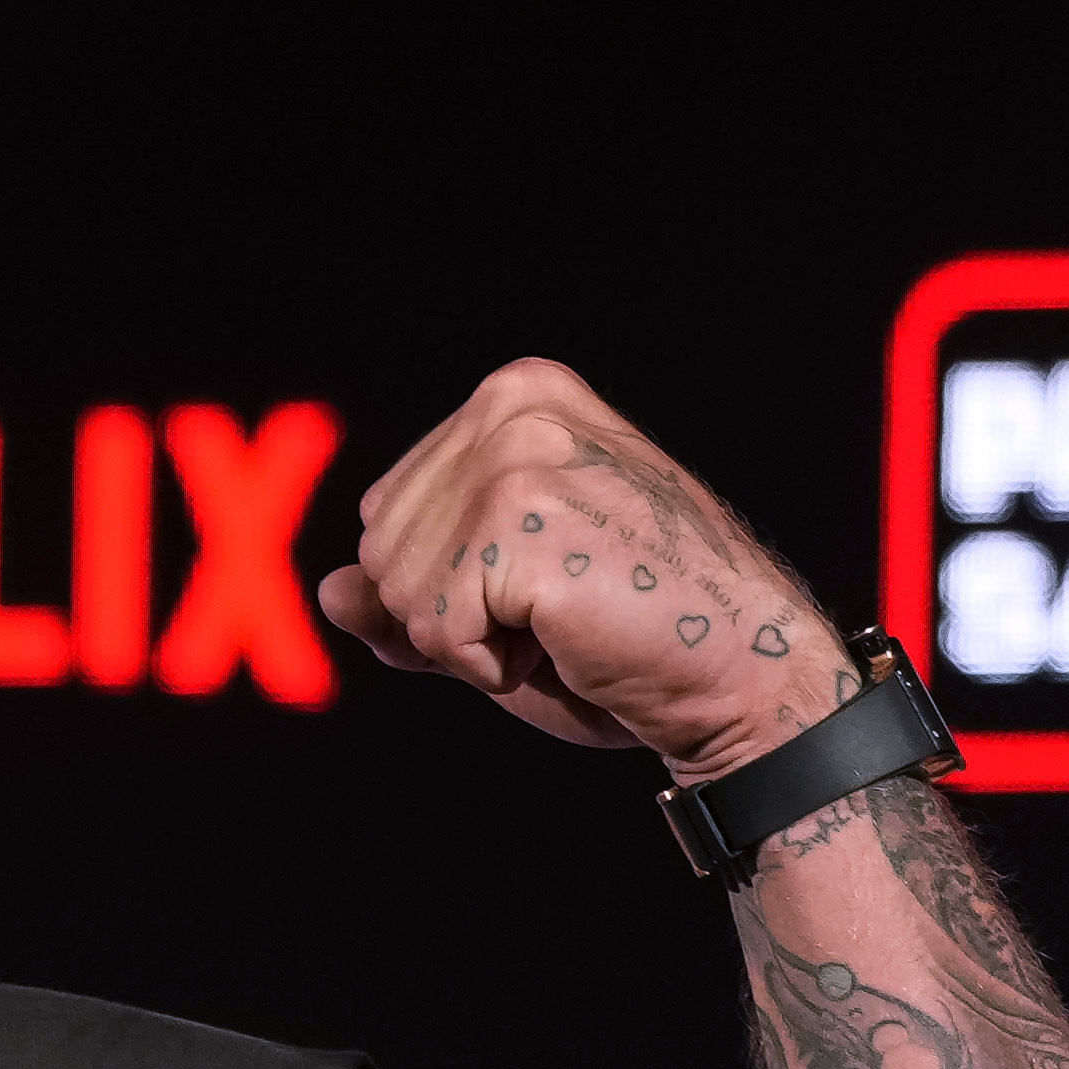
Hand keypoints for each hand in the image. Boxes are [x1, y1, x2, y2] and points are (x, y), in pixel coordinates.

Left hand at [318, 360, 848, 778]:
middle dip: (448, 613)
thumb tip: (330, 589)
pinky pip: (434, 633)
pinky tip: (568, 640)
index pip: (384, 514)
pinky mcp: (523, 527)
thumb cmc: (630, 632)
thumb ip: (404, 588)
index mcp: (515, 397)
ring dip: (468, 641)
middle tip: (557, 609)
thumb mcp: (495, 602)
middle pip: (378, 552)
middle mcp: (513, 409)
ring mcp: (519, 461)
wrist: (738, 671)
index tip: (541, 582)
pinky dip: (488, 665)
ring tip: (566, 621)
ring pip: (396, 593)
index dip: (442, 583)